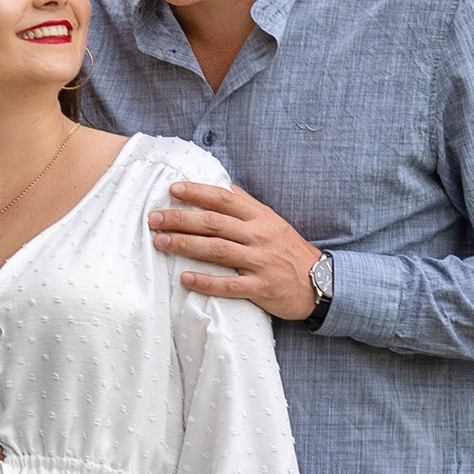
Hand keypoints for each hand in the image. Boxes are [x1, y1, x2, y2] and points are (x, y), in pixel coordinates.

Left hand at [149, 178, 319, 320]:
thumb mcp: (271, 221)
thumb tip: (219, 185)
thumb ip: (246, 205)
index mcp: (260, 217)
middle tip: (153, 218)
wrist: (321, 282)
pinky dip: (206, 281)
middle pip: (214, 223)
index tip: (172, 189)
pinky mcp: (262, 288)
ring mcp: (261, 262)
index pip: (225, 198)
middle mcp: (259, 236)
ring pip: (218, 250)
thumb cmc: (288, 249)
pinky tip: (185, 278)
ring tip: (159, 242)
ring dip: (186, 245)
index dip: (198, 192)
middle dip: (180, 219)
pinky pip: (230, 285)